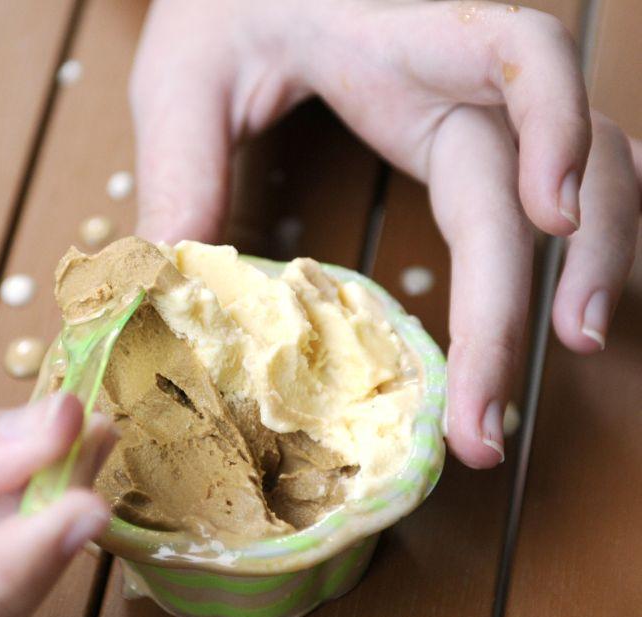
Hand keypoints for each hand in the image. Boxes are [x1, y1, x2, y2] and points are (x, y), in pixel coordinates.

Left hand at [130, 0, 640, 467]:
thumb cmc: (231, 2)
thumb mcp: (189, 71)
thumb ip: (181, 164)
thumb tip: (169, 284)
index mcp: (401, 42)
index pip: (515, 61)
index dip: (555, 130)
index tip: (551, 223)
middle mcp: (462, 78)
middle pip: (534, 181)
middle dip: (516, 306)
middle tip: (484, 424)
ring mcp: (479, 108)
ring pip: (598, 172)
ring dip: (598, 263)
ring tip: (575, 352)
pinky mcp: (475, 137)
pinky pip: (565, 179)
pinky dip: (583, 238)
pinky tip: (564, 302)